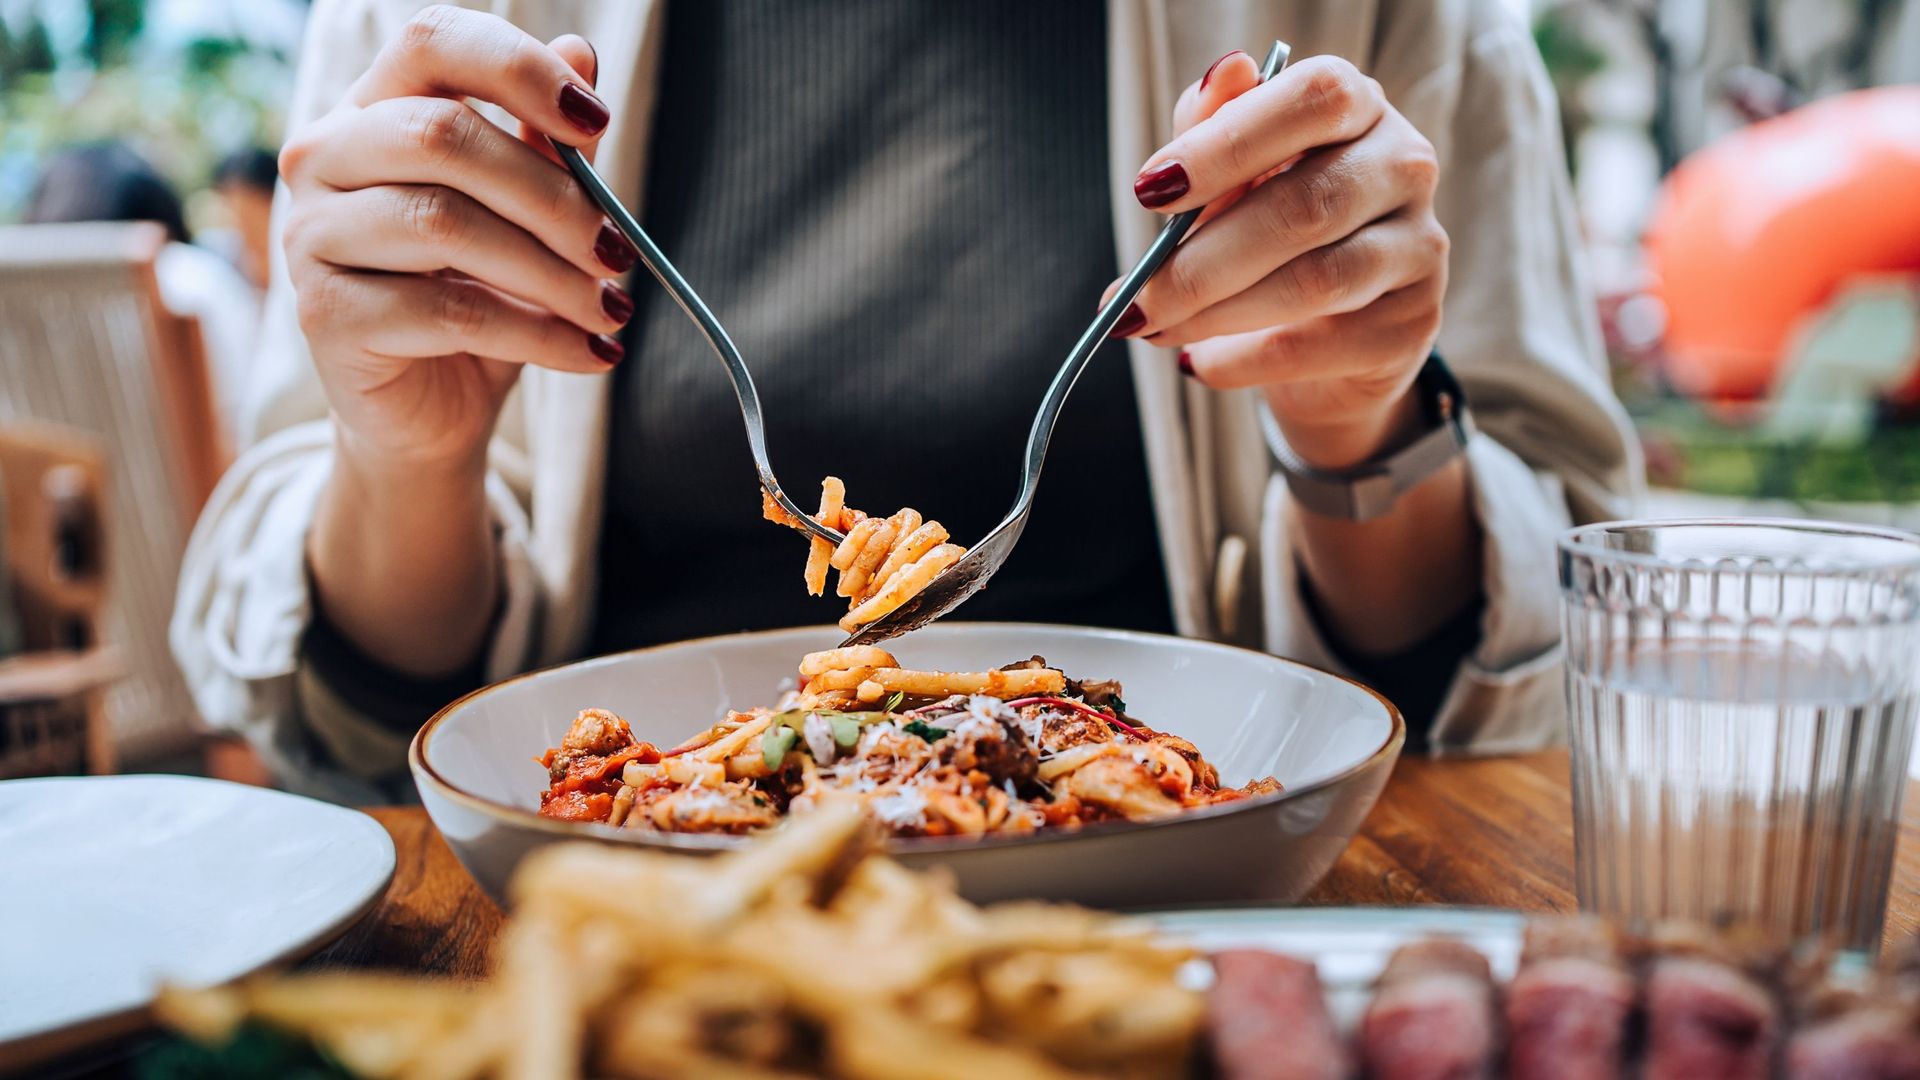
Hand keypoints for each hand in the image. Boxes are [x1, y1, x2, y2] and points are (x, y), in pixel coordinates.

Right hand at [279, 5, 635, 476]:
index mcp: (372, 109)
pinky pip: (447, 311)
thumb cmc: (479, 297)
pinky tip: (587, 352)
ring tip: (610, 310)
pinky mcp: (324, 315)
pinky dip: (536, 334)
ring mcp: (311, 235)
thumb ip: (547, 144)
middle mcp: (324, 157)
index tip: (594, 120)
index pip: (430, 42)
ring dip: (551, 274)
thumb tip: (581, 52)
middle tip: (618, 251)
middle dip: (552, 197)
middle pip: (442, 137)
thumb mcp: (528, 219)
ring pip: (444, 224)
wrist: (431, 412)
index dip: (517, 69)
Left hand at [1115, 52, 1447, 469]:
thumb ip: (1213, 128)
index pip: (1314, 100)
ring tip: (1156, 328)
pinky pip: (1319, 346)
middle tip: (1136, 298)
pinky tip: (1200, 362)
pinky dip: (1245, 360)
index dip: (1228, 143)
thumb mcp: (1231, 176)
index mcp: (1358, 108)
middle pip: (1307, 205)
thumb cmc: (1268, 232)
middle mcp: (1404, 166)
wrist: (1326, 338)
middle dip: (1203, 261)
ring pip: (1315, 280)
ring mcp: (1420, 247)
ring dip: (1217, 313)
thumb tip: (1222, 75)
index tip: (1151, 191)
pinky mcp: (1411, 325)